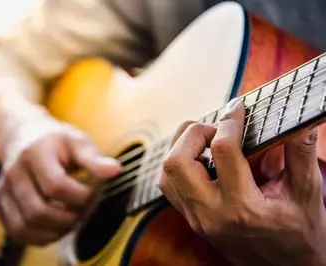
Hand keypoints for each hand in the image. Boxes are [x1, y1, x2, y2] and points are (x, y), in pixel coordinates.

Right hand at [0, 117, 121, 244]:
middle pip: (38, 211)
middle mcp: (14, 171)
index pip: (55, 186)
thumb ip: (94, 158)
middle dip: (67, 219)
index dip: (79, 197)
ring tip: (71, 220)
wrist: (23, 135)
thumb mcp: (77, 141)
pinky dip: (39, 236)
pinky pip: (16, 231)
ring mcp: (3, 188)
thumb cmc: (56, 141)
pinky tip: (56, 227)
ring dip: (53, 231)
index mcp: (35, 152)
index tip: (91, 193)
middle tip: (83, 211)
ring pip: (24, 226)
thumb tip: (115, 171)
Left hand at [159, 98, 325, 265]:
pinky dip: (177, 166)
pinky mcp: (191, 220)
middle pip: (178, 162)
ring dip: (180, 148)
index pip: (223, 151)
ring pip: (167, 174)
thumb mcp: (308, 194)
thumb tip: (300, 120)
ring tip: (205, 140)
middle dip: (194, 133)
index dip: (230, 120)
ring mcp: (197, 219)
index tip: (238, 107)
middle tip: (217, 128)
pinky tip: (198, 159)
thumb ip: (300, 154)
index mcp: (243, 208)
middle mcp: (212, 214)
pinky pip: (169, 187)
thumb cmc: (299, 234)